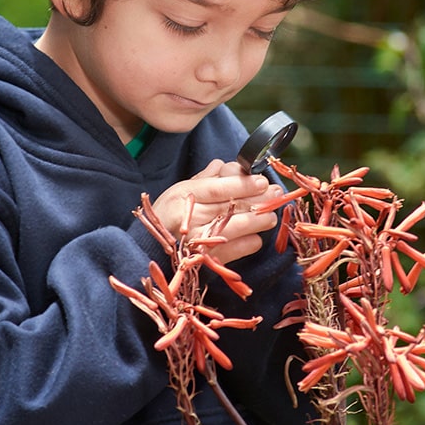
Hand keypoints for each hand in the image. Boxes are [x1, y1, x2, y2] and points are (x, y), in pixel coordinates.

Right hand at [150, 160, 282, 263]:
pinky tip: (254, 236)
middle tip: (276, 194)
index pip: (219, 188)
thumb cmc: (168, 214)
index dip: (243, 184)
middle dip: (260, 199)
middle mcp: (191, 217)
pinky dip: (251, 242)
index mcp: (184, 195)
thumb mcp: (182, 189)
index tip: (262, 180)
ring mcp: (200, 240)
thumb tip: (227, 165)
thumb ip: (206, 177)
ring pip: (239, 227)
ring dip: (259, 221)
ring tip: (270, 216)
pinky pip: (238, 249)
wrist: (147, 248)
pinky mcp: (208, 259)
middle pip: (232, 206)